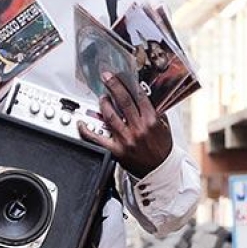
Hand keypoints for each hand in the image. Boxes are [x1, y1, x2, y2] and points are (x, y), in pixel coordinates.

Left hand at [78, 58, 171, 176]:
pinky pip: (98, 139)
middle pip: (124, 102)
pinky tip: (81, 123)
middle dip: (114, 87)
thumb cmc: (162, 149)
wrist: (160, 171)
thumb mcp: (165, 128)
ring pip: (111, 117)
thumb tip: (146, 98)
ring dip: (104, 104)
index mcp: (151, 121)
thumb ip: (156, 113)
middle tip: (106, 77)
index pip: (139, 97)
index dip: (129, 84)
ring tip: (102, 97)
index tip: (122, 76)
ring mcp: (126, 139)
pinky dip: (87, 131)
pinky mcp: (117, 150)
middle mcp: (138, 129)